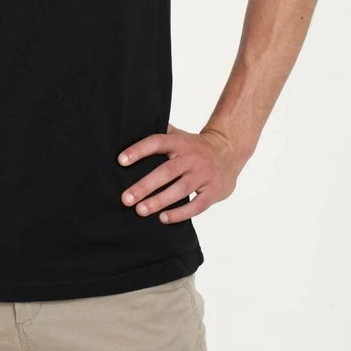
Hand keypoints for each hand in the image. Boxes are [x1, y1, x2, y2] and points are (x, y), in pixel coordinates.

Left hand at [117, 124, 246, 222]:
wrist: (229, 151)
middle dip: (145, 186)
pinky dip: (180, 213)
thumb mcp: (179, 135)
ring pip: (180, 189)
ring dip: (159, 201)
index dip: (139, 150)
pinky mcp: (214, 191)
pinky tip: (163, 218)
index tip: (120, 160)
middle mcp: (192, 157)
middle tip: (126, 198)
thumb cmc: (195, 146)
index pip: (157, 142)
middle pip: (166, 171)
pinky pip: (196, 205)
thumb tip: (130, 132)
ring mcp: (204, 174)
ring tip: (141, 210)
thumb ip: (160, 135)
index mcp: (180, 142)